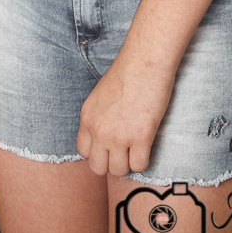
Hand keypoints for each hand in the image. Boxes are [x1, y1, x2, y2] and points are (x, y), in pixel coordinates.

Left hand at [76, 57, 175, 177]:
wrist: (145, 61)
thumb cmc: (127, 71)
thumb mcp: (101, 95)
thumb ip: (99, 117)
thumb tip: (105, 136)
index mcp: (87, 117)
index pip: (84, 152)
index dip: (99, 152)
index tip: (110, 146)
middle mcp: (99, 130)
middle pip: (98, 168)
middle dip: (111, 163)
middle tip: (124, 150)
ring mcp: (119, 136)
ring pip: (118, 171)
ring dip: (128, 163)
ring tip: (137, 148)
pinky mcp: (141, 137)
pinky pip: (139, 166)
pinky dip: (144, 160)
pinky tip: (147, 145)